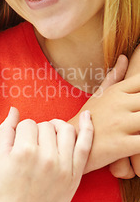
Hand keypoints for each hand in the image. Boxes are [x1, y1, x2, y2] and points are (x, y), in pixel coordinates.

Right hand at [0, 108, 92, 201]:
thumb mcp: (0, 160)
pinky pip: (85, 146)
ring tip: (51, 136)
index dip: (22, 132)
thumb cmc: (6, 191)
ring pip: (65, 129)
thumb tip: (14, 109)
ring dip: (57, 128)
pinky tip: (86, 116)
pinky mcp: (75, 176)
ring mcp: (63, 167)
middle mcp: (46, 157)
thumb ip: (5, 131)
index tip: (20, 145)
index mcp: (24, 151)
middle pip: (45, 126)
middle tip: (33, 147)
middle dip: (38, 132)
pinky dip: (88, 128)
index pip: (27, 124)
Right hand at [70, 54, 139, 174]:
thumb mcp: (98, 95)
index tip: (139, 102)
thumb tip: (124, 57)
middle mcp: (119, 104)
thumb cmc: (87, 120)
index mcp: (117, 91)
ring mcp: (120, 124)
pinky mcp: (120, 145)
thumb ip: (114, 77)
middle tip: (139, 113)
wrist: (68, 145)